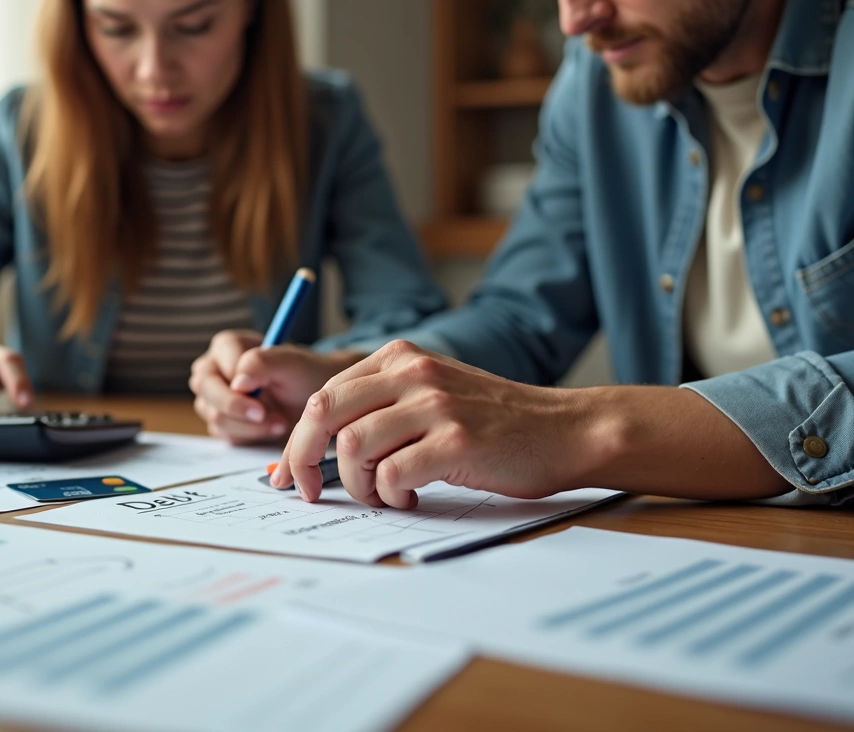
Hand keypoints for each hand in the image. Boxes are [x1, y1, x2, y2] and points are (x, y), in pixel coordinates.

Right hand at [188, 329, 364, 444]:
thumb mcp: (292, 364)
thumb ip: (264, 363)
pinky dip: (250, 436)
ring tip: (279, 422)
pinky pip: (223, 434)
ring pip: (215, 416)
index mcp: (227, 346)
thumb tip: (237, 383)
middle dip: (237, 409)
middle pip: (206, 390)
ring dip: (250, 426)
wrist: (311, 400)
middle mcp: (213, 369)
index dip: (238, 388)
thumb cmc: (303, 375)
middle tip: (265, 417)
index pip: (220, 367)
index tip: (261, 406)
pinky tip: (270, 428)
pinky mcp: (220, 420)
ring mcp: (213, 396)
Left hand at [271, 340, 590, 508]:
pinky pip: (393, 474)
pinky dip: (392, 495)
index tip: (289, 473)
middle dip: (303, 459)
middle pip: (323, 413)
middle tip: (307, 490)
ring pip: (353, 447)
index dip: (298, 439)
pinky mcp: (457, 441)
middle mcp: (413, 372)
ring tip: (384, 494)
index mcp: (399, 357)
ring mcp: (435, 404)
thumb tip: (317, 446)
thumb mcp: (432, 393)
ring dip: (358, 484)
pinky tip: (413, 496)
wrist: (563, 429)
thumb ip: (381, 406)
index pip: (323, 394)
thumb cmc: (494, 422)